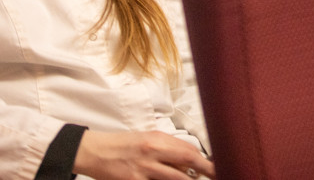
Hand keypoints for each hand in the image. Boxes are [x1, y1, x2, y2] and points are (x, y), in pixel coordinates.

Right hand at [72, 129, 214, 179]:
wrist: (94, 151)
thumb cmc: (122, 145)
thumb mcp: (147, 139)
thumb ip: (167, 149)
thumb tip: (189, 162)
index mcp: (157, 138)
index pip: (189, 150)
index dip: (206, 161)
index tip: (217, 168)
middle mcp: (152, 151)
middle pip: (187, 161)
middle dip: (205, 171)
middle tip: (218, 176)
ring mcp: (143, 169)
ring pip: (175, 179)